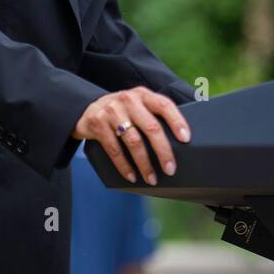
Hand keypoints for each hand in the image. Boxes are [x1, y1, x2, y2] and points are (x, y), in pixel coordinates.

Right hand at [73, 86, 190, 185]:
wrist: (87, 110)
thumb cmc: (121, 112)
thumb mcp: (137, 106)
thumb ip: (153, 115)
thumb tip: (179, 141)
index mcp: (143, 94)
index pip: (164, 105)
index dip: (177, 121)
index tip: (186, 139)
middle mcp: (128, 100)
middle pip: (151, 127)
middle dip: (163, 151)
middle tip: (170, 169)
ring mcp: (111, 111)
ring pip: (134, 142)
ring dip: (145, 164)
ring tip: (151, 178)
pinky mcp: (98, 124)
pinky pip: (114, 150)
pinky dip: (124, 166)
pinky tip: (132, 176)